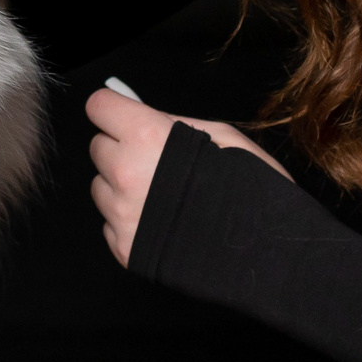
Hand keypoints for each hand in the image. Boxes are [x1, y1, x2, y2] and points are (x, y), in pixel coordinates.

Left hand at [84, 87, 291, 267]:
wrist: (264, 255)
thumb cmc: (252, 189)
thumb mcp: (223, 136)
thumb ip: (173, 122)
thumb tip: (142, 114)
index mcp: (147, 138)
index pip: (100, 106)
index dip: (116, 110)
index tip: (127, 117)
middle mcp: (125, 174)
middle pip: (98, 147)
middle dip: (121, 148)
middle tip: (154, 159)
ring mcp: (121, 215)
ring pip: (100, 187)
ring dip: (122, 186)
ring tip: (162, 196)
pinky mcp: (123, 249)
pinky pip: (110, 223)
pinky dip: (128, 220)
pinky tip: (162, 222)